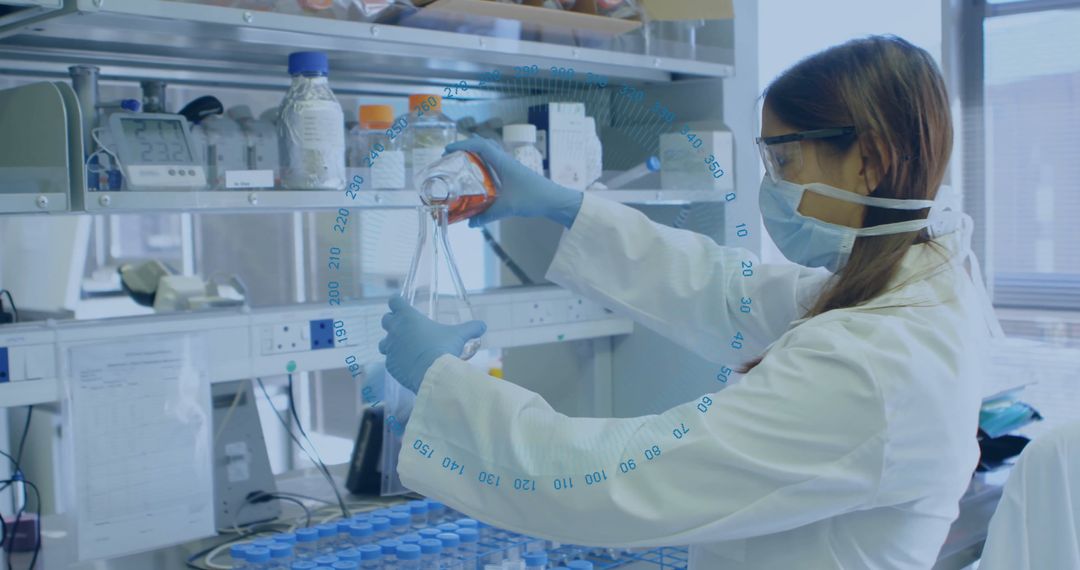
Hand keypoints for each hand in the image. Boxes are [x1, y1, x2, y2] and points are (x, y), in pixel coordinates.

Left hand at [378, 296, 486, 392]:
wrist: (432, 374)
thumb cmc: (443, 348)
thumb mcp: (459, 335)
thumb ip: (470, 328)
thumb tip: (482, 326)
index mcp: (408, 317)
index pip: (394, 302)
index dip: (397, 302)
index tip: (401, 304)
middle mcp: (396, 330)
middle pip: (386, 319)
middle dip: (392, 321)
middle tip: (403, 326)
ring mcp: (391, 348)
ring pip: (383, 342)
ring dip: (390, 342)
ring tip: (403, 347)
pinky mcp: (390, 365)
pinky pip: (389, 360)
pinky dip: (396, 361)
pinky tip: (406, 364)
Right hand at [446, 137, 583, 227]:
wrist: (555, 200)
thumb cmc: (534, 198)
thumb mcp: (508, 208)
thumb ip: (487, 216)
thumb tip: (470, 223)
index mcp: (503, 162)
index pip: (480, 145)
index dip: (462, 145)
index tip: (448, 150)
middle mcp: (506, 160)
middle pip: (483, 146)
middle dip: (466, 148)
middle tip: (452, 157)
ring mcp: (511, 167)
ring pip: (490, 155)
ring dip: (475, 156)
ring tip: (461, 166)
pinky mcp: (514, 175)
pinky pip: (495, 165)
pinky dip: (484, 167)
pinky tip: (479, 180)